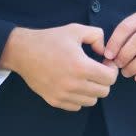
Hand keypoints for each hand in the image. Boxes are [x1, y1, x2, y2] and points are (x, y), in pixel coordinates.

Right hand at [0, 23, 117, 110]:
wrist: (23, 52)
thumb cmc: (50, 39)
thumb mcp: (76, 30)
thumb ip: (97, 36)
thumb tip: (105, 52)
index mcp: (81, 66)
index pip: (110, 78)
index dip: (111, 69)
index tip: (105, 63)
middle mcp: (73, 84)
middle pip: (104, 91)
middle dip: (104, 80)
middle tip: (97, 69)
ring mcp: (63, 95)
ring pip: (92, 101)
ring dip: (93, 90)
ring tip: (85, 77)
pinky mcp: (55, 101)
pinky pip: (77, 106)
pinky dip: (80, 97)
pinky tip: (74, 84)